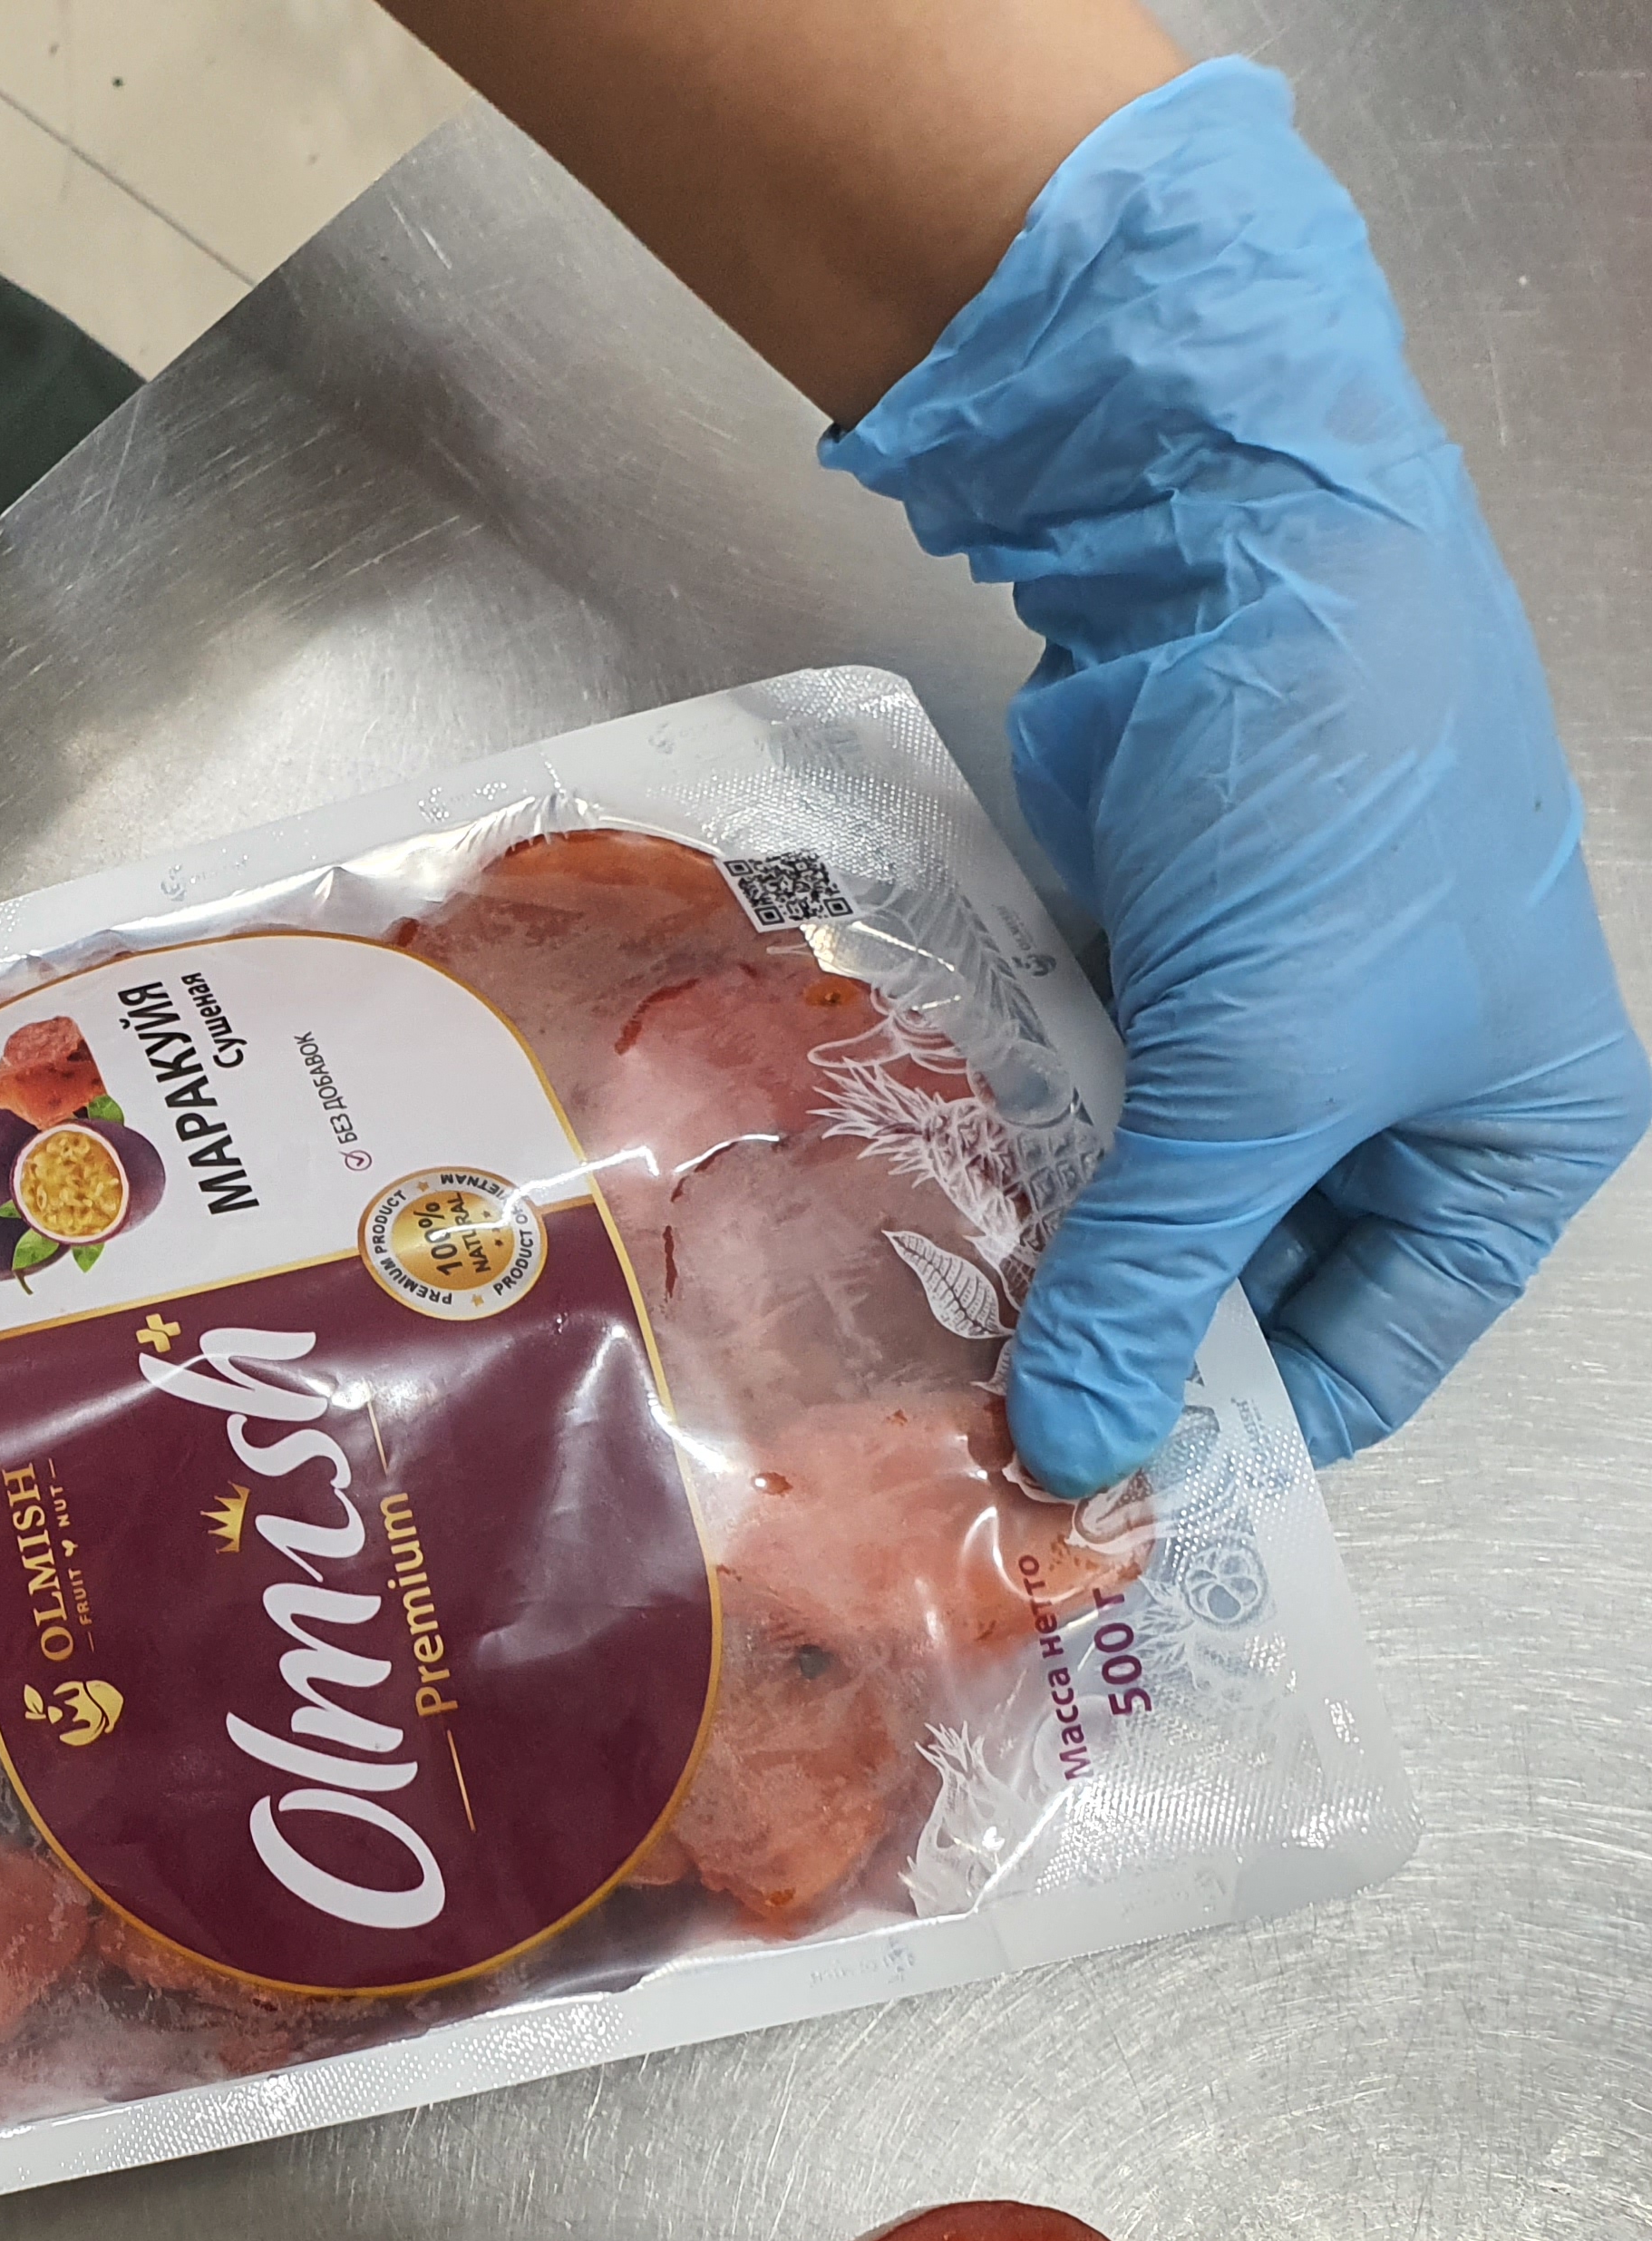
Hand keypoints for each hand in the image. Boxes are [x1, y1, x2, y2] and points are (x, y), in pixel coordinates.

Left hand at [829, 59, 1650, 1492]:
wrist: (1246, 563)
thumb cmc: (1330, 823)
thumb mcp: (1257, 1080)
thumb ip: (1156, 1271)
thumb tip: (1074, 1449)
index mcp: (1504, 1144)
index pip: (1371, 1357)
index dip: (1239, 1438)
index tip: (1086, 1509)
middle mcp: (1399, 1098)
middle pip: (1244, 1285)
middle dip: (1117, 1346)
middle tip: (958, 1441)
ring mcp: (1267, 1026)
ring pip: (1144, 1197)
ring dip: (1043, 1256)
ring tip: (907, 1353)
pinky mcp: (1153, 965)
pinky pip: (1076, 1104)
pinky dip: (1007, 1155)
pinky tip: (903, 1227)